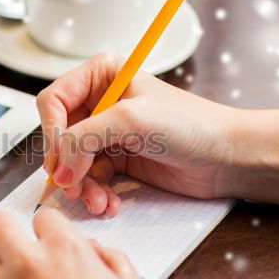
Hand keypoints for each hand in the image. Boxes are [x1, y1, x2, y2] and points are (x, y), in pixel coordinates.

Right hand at [36, 53, 235, 214]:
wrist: (227, 157)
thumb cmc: (192, 124)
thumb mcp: (132, 120)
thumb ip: (85, 138)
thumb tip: (58, 167)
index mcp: (101, 76)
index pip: (54, 101)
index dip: (51, 133)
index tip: (59, 161)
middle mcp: (100, 102)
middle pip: (59, 136)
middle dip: (66, 166)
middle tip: (74, 188)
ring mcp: (107, 132)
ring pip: (72, 162)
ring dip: (81, 186)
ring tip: (97, 201)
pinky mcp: (116, 158)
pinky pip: (89, 178)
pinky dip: (94, 193)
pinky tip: (108, 202)